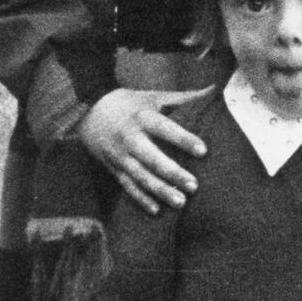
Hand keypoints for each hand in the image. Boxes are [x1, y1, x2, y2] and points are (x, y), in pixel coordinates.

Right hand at [78, 88, 208, 214]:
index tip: (203, 150)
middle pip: (152, 158)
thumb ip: (183, 98)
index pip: (165, 128)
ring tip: (181, 202)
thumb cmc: (130, 103)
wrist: (88, 110)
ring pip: (140, 176)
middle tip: (194, 185)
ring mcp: (120, 155)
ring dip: (160, 190)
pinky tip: (156, 210)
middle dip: (173, 173)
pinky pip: (127, 186)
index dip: (183, 139)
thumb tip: (213, 89)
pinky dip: (141, 199)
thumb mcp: (153, 96)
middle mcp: (130, 138)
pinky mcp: (113, 168)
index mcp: (142, 116)